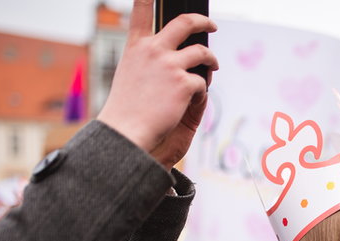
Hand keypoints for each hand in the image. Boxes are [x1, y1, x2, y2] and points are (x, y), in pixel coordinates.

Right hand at [96, 0, 218, 169]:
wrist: (126, 130)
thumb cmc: (127, 109)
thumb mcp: (130, 74)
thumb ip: (148, 59)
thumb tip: (174, 56)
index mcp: (137, 46)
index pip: (142, 12)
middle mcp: (154, 50)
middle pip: (185, 23)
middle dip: (203, 21)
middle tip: (211, 24)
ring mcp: (170, 65)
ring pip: (202, 53)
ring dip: (211, 60)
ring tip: (212, 66)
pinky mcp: (185, 83)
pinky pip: (203, 82)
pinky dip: (201, 91)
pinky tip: (191, 99)